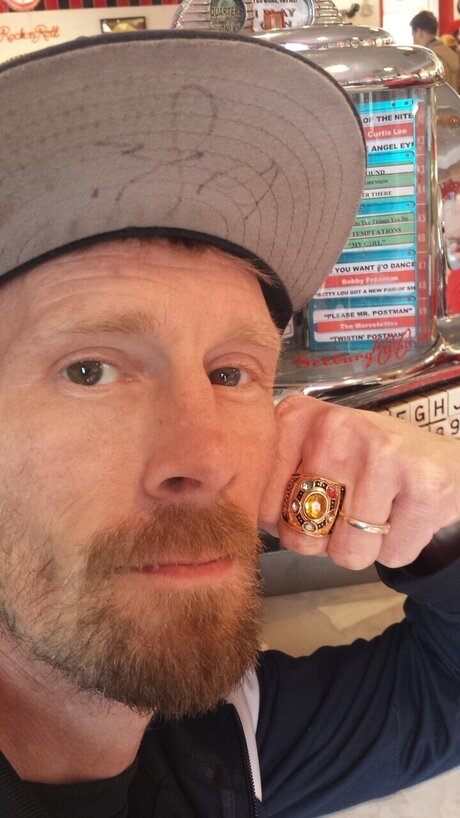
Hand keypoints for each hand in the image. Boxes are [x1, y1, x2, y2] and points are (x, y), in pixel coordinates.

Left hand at [258, 395, 459, 569]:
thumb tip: (239, 527)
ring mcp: (380, 452)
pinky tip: (405, 512)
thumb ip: (272, 484)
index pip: (261, 508)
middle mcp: (334, 427)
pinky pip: (392, 555)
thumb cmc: (364, 464)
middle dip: (325, 542)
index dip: (286, 526)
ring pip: (348, 553)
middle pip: (301, 537)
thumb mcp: (312, 456)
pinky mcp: (422, 483)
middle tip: (348, 510)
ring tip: (379, 510)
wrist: (439, 458)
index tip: (307, 506)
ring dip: (365, 547)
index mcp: (296, 417)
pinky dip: (399, 547)